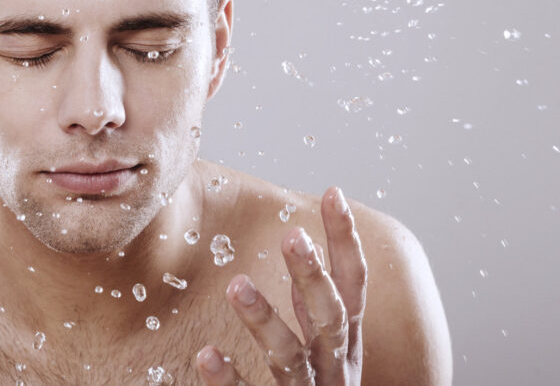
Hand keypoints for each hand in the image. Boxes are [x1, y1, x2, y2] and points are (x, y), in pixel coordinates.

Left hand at [196, 187, 366, 384]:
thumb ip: (314, 311)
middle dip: (314, 276)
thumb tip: (306, 255)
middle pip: (331, 317)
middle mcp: (334, 371)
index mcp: (343, 348)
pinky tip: (206, 355)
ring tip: (237, 284)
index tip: (333, 193)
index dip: (346, 241)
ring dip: (265, 319)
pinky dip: (230, 381)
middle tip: (292, 235)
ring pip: (292, 357)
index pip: (353, 286)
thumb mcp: (326, 354)